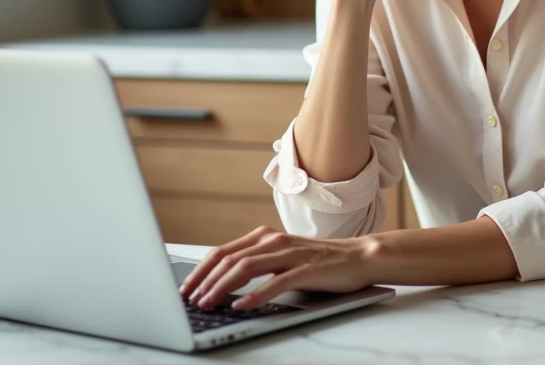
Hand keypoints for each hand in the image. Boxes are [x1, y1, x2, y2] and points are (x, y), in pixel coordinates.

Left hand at [178, 226, 379, 310]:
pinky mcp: (307, 269)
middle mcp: (274, 241)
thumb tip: (222, 284)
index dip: (201, 270)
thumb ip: (257, 264)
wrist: (359, 257)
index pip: (223, 252)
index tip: (186, 288)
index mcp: (265, 237)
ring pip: (247, 267)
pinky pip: (275, 282)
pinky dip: (255, 295)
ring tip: (209, 304)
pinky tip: (242, 306)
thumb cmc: (320, 261)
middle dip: (205, 281)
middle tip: (190, 300)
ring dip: (223, 287)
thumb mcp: (282, 258)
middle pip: (229, 259)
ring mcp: (291, 254)